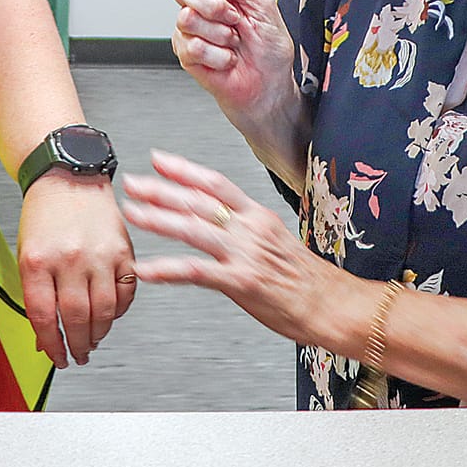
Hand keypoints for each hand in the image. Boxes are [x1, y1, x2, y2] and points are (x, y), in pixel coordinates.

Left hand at [16, 172, 136, 367]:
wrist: (69, 176)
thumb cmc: (45, 214)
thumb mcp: (27, 254)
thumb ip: (35, 295)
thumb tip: (46, 338)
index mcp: (38, 260)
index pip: (44, 317)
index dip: (51, 345)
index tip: (56, 357)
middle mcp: (70, 257)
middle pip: (76, 318)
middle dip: (77, 345)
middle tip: (78, 354)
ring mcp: (100, 254)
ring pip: (104, 311)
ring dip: (98, 333)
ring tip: (93, 340)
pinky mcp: (124, 250)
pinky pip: (126, 292)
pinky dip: (119, 310)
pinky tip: (109, 314)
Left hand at [121, 149, 343, 344]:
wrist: (334, 305)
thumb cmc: (308, 280)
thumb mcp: (277, 241)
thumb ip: (246, 229)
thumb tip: (221, 221)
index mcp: (258, 216)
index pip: (215, 183)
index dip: (184, 169)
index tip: (158, 160)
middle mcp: (249, 229)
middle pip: (198, 201)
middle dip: (161, 189)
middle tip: (133, 183)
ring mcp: (245, 254)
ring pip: (193, 230)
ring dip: (158, 220)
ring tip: (133, 214)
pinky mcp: (241, 282)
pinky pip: (196, 272)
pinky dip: (167, 269)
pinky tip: (147, 269)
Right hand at [171, 0, 297, 131]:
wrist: (269, 87)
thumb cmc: (270, 50)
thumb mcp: (263, 5)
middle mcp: (201, 4)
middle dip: (212, 4)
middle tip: (233, 17)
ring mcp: (191, 29)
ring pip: (186, 18)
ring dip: (219, 33)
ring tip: (233, 41)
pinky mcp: (187, 54)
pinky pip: (192, 46)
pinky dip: (218, 55)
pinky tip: (227, 59)